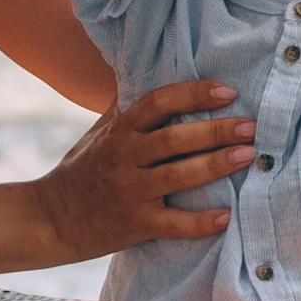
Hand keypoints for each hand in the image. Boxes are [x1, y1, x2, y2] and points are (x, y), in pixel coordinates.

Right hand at [37, 81, 254, 256]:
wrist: (50, 219)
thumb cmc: (81, 172)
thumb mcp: (98, 134)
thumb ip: (126, 110)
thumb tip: (152, 76)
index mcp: (119, 131)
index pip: (158, 103)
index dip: (193, 94)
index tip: (227, 91)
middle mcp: (124, 158)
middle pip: (174, 138)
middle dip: (216, 130)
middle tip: (250, 126)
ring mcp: (130, 192)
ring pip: (178, 176)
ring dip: (216, 164)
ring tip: (249, 156)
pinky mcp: (135, 224)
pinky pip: (173, 223)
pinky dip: (200, 222)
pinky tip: (226, 216)